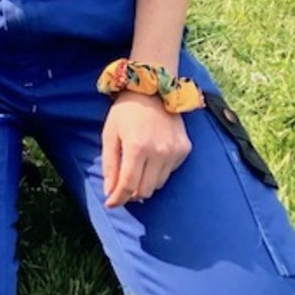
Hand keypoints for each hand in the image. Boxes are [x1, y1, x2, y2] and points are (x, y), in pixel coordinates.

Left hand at [102, 91, 191, 207]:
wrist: (153, 90)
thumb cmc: (126, 111)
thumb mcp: (109, 134)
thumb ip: (109, 164)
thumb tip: (110, 191)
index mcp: (137, 147)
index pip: (128, 185)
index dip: (118, 198)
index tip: (111, 204)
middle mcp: (159, 152)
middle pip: (145, 190)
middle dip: (130, 193)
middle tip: (121, 187)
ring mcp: (174, 152)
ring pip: (158, 184)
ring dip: (144, 184)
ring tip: (136, 170)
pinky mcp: (185, 150)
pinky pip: (169, 173)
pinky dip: (158, 172)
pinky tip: (151, 158)